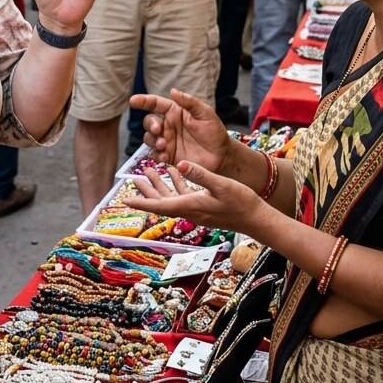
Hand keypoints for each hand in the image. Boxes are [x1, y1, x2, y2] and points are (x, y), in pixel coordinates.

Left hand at [124, 161, 262, 234]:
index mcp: (191, 206)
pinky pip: (184, 195)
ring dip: (159, 185)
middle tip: (132, 178)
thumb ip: (200, 174)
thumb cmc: (242, 202)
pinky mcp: (204, 206)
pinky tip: (175, 170)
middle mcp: (190, 210)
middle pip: (161, 202)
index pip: (160, 206)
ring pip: (171, 197)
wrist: (258, 219)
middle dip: (146, 191)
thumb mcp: (221, 184)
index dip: (141, 203)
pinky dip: (176, 183)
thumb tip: (180, 163)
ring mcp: (197, 209)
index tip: (125, 201)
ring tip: (147, 171)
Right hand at [129, 89, 234, 174]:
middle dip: (150, 125)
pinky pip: (155, 154)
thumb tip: (173, 91)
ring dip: (153, 141)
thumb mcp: (205, 113)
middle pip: (149, 121)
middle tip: (159, 130)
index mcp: (174, 111)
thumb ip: (189, 102)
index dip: (143, 101)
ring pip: (149, 138)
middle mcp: (167, 125)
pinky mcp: (168, 155)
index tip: (133, 101)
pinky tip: (164, 156)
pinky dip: (156, 155)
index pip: (155, 103)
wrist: (221, 156)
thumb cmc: (214, 132)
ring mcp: (166, 141)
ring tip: (163, 145)